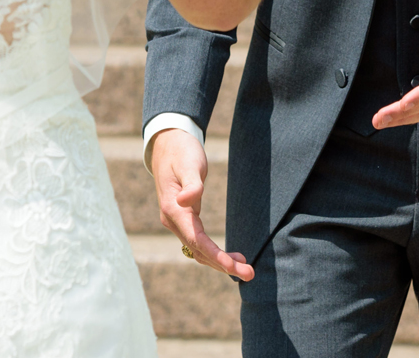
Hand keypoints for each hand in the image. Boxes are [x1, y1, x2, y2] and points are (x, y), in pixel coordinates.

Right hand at [148, 127, 253, 280]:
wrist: (168, 144)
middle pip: (198, 251)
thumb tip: (187, 201)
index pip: (197, 240)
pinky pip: (198, 242)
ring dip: (219, 262)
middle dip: (223, 265)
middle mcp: (172, 220)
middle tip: (250, 274)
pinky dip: (213, 253)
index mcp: (173, 209)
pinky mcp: (183, 219)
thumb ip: (192, 184)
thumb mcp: (189, 163)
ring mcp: (176, 221)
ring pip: (197, 250)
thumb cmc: (182, 152)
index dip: (216, 256)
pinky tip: (229, 256)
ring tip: (245, 268)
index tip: (235, 267)